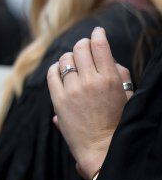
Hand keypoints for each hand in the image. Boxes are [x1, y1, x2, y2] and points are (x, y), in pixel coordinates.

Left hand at [47, 26, 131, 179]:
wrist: (101, 148)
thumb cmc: (117, 122)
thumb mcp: (127, 96)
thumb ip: (120, 75)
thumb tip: (110, 60)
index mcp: (110, 79)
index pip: (100, 46)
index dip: (98, 35)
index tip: (97, 31)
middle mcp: (90, 81)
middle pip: (80, 48)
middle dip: (83, 44)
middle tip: (84, 46)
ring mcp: (72, 90)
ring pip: (65, 59)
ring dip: (69, 57)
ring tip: (72, 62)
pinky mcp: (58, 99)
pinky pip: (51, 74)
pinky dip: (55, 68)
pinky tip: (59, 71)